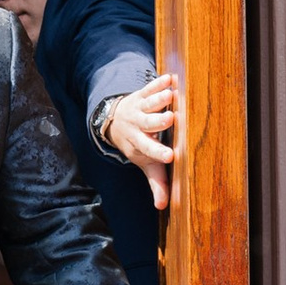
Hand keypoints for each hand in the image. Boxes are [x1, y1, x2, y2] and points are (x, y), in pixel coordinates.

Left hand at [96, 74, 177, 209]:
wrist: (115, 122)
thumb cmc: (136, 144)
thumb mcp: (143, 162)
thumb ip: (155, 182)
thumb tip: (163, 206)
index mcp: (139, 143)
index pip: (148, 150)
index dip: (158, 153)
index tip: (170, 156)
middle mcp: (137, 125)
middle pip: (148, 124)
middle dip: (157, 122)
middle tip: (169, 119)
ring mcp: (139, 109)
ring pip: (148, 103)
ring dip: (158, 99)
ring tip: (170, 95)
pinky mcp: (141, 95)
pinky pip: (149, 88)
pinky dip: (158, 83)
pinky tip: (168, 79)